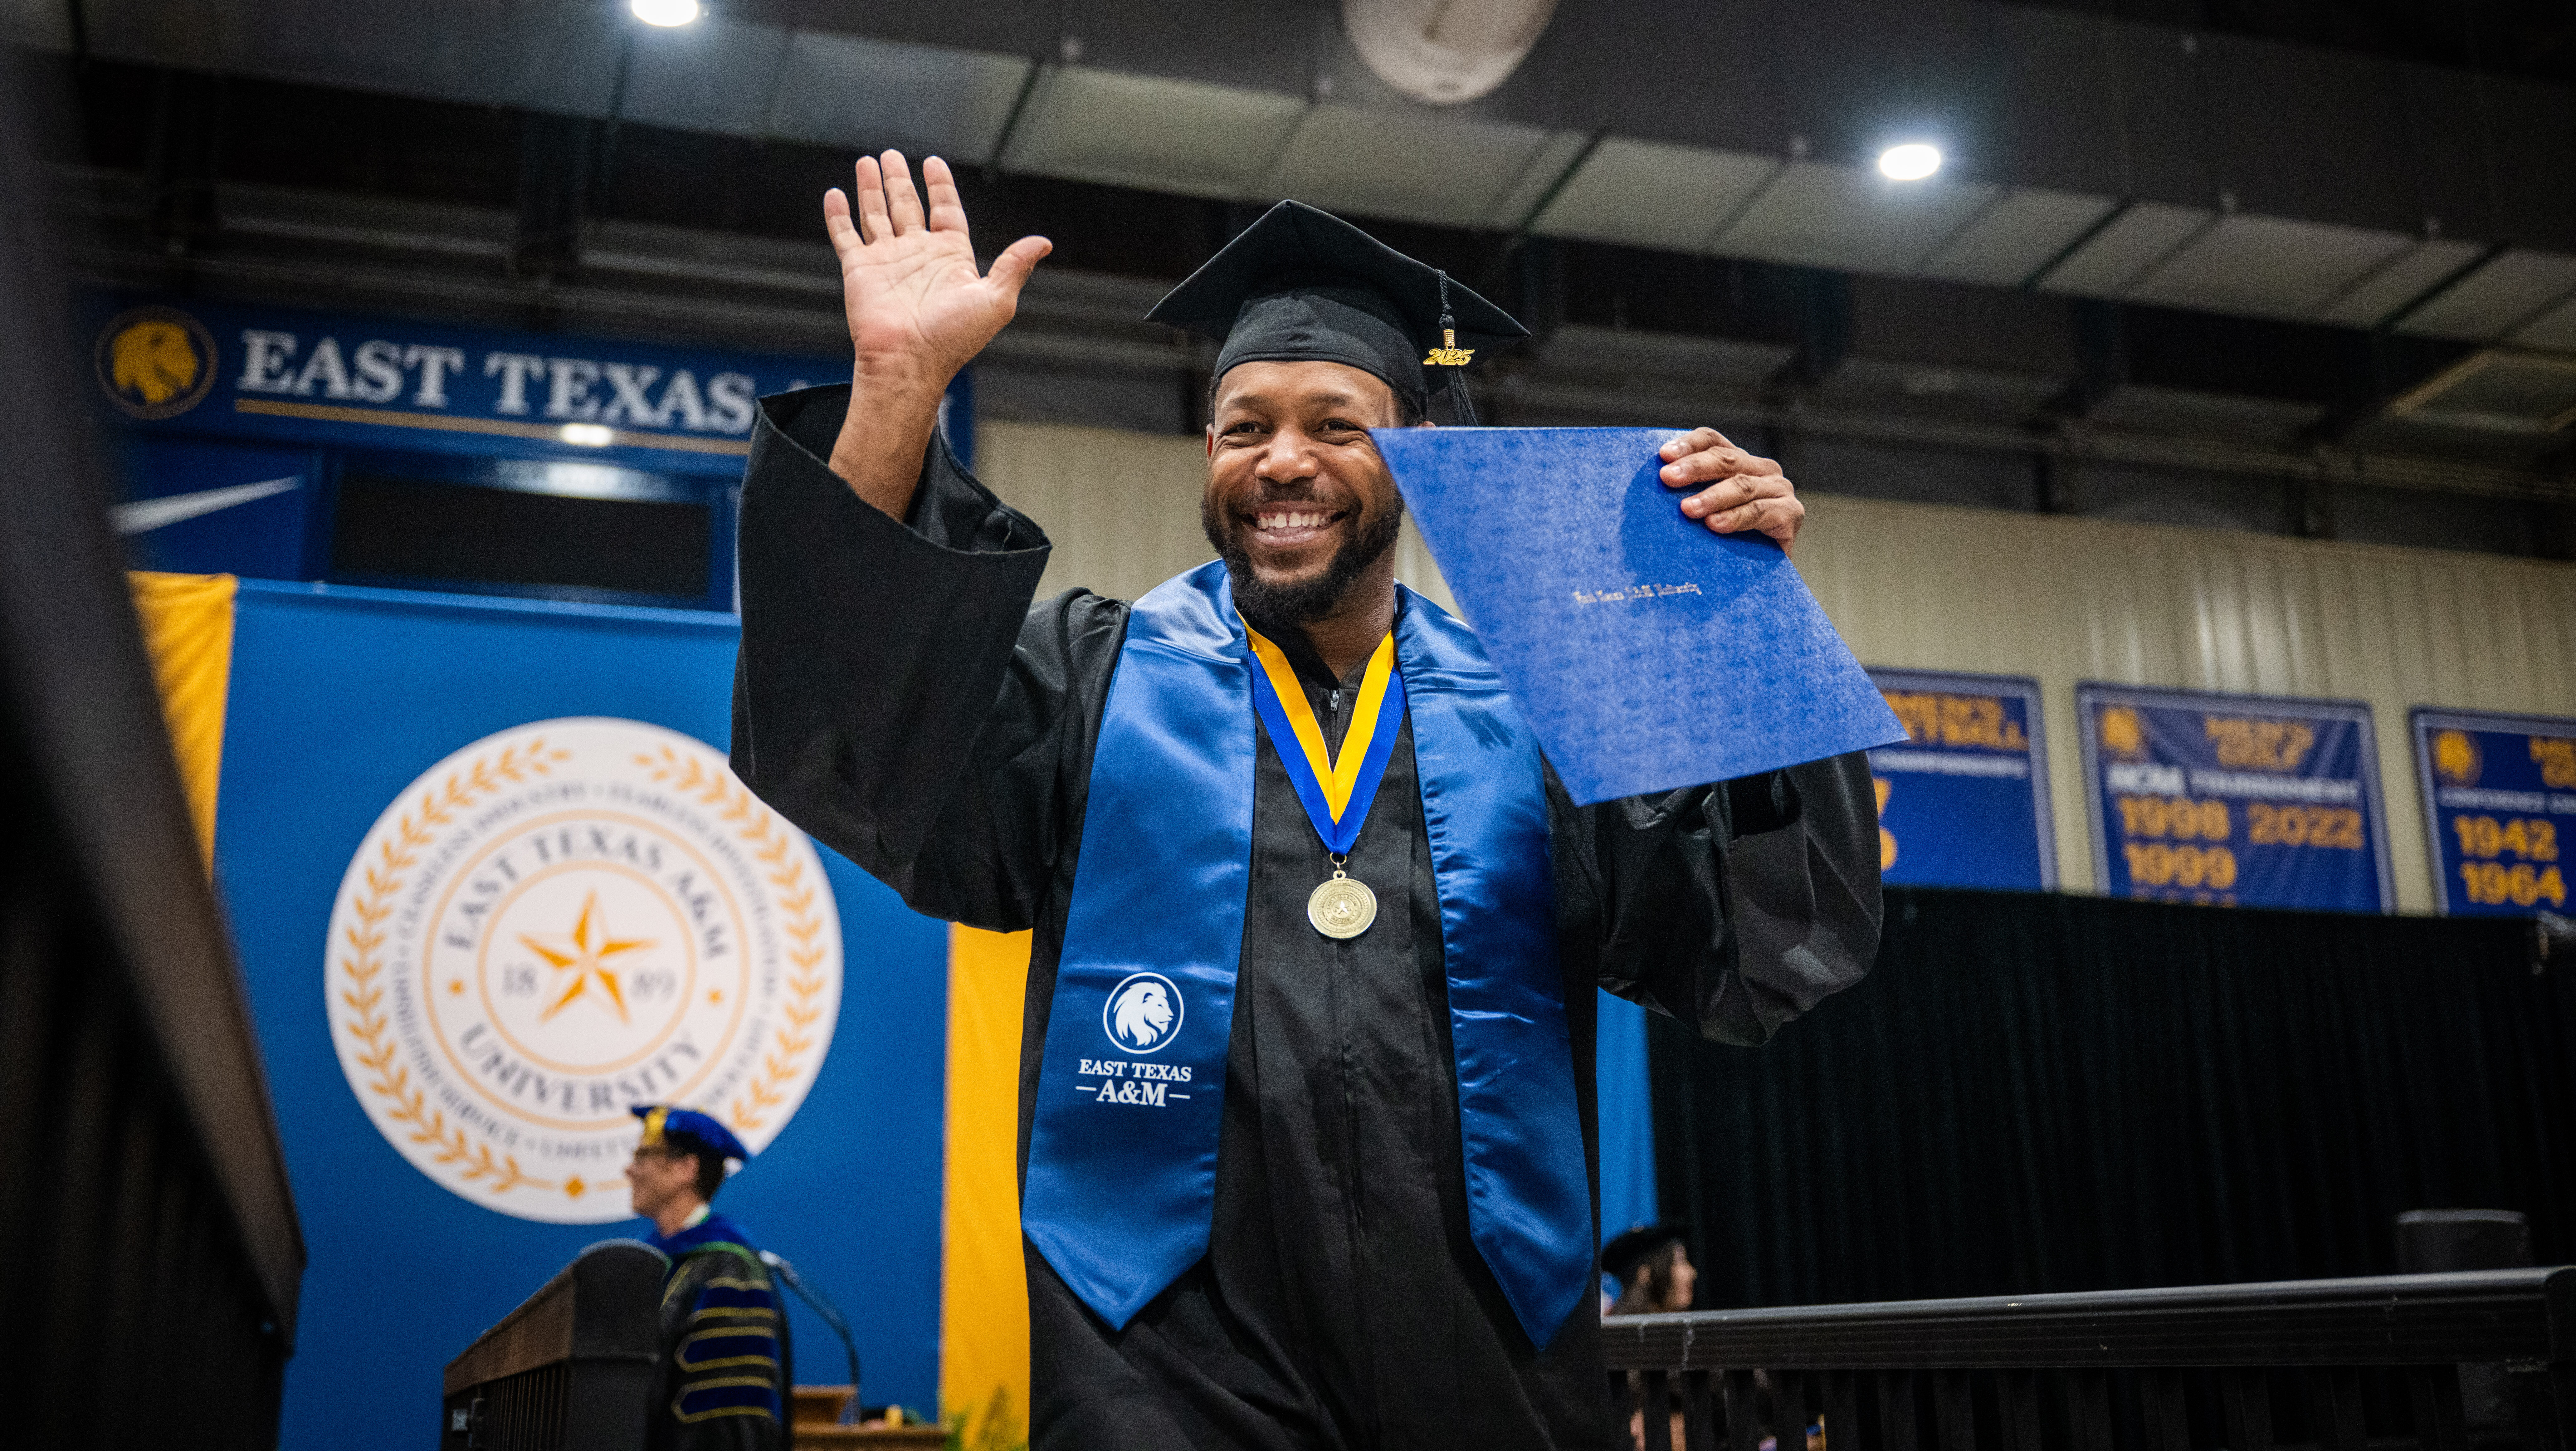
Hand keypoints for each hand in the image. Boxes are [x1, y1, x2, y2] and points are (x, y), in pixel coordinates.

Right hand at [822, 152, 1050, 514]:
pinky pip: (846, 235)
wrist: (910, 361)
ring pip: (877, 213)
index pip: (946, 211)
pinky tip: (835, 193)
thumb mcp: (996, 299)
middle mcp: (918, 255)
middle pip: (908, 205)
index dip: (941, 186)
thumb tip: (1043, 242)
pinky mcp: (859, 269)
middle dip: (901, 180)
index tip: (934, 164)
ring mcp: (887, 261)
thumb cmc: (954, 338)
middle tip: (893, 155)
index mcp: (951, 258)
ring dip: (872, 188)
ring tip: (869, 161)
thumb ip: (1015, 266)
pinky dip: (839, 215)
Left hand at [1658, 428, 1804, 553]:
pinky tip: (1716, 525)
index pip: (1712, 441)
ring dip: (1713, 496)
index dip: (1688, 445)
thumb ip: (1685, 496)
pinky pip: (1761, 512)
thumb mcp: (1703, 513)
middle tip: (1668, 478)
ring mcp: (1779, 490)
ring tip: (1688, 509)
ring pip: (1743, 485)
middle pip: (1726, 459)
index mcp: (1738, 461)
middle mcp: (1761, 470)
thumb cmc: (1725, 542)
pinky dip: (1737, 518)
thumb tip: (1647, 491)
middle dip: (1695, 468)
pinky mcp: (1791, 514)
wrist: (1763, 576)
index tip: (1664, 456)